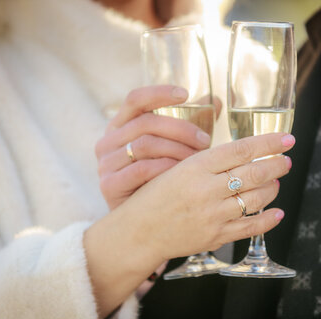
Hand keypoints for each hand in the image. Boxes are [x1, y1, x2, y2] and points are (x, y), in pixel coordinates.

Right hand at [84, 132, 294, 316]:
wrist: (138, 232)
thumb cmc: (154, 196)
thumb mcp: (176, 168)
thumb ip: (207, 161)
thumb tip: (242, 153)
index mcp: (196, 167)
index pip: (241, 150)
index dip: (268, 143)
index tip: (286, 139)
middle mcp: (206, 189)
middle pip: (253, 174)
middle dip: (276, 165)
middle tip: (286, 160)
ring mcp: (212, 215)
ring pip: (255, 199)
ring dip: (272, 189)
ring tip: (276, 182)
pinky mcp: (215, 236)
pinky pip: (249, 228)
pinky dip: (268, 220)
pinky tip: (277, 213)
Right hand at [95, 85, 217, 209]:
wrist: (139, 222)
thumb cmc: (158, 180)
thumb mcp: (173, 148)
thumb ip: (188, 124)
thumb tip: (214, 101)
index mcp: (120, 126)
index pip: (135, 100)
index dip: (159, 93)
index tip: (185, 94)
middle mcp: (108, 141)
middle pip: (145, 122)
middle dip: (180, 129)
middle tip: (206, 141)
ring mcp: (105, 163)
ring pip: (145, 144)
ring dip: (176, 150)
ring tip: (198, 161)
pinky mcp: (108, 184)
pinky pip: (141, 169)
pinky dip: (165, 169)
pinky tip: (182, 175)